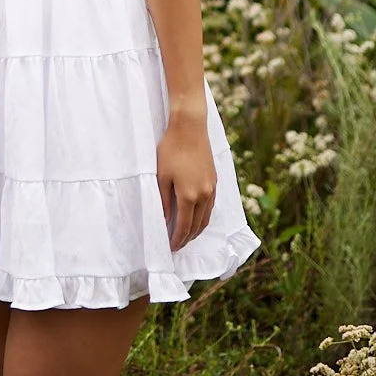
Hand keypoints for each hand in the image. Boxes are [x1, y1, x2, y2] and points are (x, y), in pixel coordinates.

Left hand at [156, 119, 215, 251]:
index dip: (177, 240)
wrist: (190, 128)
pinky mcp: (214, 181)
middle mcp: (203, 195)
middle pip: (197, 226)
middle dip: (187, 239)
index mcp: (188, 196)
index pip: (183, 226)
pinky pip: (210, 207)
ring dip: (197, 230)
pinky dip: (203, 217)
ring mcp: (211, 189)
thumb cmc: (171, 149)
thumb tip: (165, 220)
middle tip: (177, 246)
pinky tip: (196, 218)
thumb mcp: (161, 176)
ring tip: (186, 236)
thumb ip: (164, 200)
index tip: (170, 248)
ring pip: (206, 218)